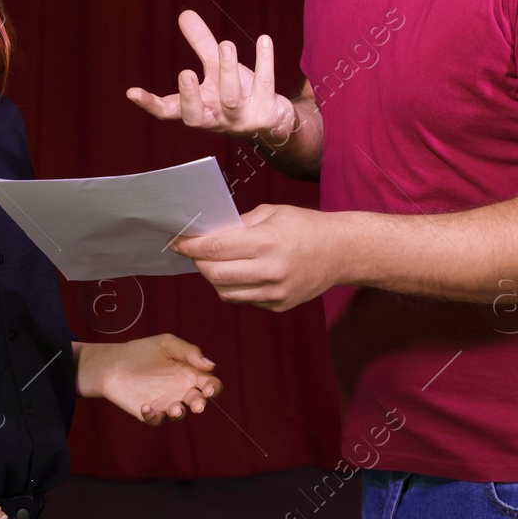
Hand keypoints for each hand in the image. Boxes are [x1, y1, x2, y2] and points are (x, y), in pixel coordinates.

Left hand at [77, 335, 221, 424]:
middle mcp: (182, 391)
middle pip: (199, 401)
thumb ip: (189, 352)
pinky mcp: (150, 413)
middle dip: (200, 404)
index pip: (209, 383)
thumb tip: (211, 365)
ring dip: (179, 413)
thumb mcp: (167, 344)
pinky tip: (145, 407)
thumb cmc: (143, 351)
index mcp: (190, 373)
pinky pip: (157, 420)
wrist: (112, 363)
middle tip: (197, 405)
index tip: (207, 389)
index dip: (213, 387)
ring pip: (180, 414)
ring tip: (174, 409)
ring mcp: (166, 403)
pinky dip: (153, 417)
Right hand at [126, 10, 294, 137]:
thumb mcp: (215, 70)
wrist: (274, 123)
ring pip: (231, 100)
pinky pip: (265, 86)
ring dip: (228, 71)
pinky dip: (264, 62)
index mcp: (198, 110)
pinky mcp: (266, 114)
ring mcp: (241, 119)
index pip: (169, 112)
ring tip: (225, 45)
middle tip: (185, 73)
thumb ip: (201, 44)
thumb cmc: (238, 94)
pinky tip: (264, 40)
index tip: (132, 92)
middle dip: (190, 96)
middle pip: (196, 116)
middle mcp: (216, 118)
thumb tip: (185, 14)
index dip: (150, 104)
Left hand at [172, 203, 340, 311]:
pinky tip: (241, 274)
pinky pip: (244, 300)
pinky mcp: (279, 305)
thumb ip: (239, 224)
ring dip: (214, 278)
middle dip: (198, 263)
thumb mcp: (272, 213)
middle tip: (195, 253)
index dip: (189, 246)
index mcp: (266, 241)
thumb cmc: (305, 226)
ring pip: (225, 292)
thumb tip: (207, 233)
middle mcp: (270, 269)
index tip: (176, 241)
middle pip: (214, 274)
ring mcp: (275, 291)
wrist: (341, 252)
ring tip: (218, 264)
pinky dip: (235, 288)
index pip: (214, 248)